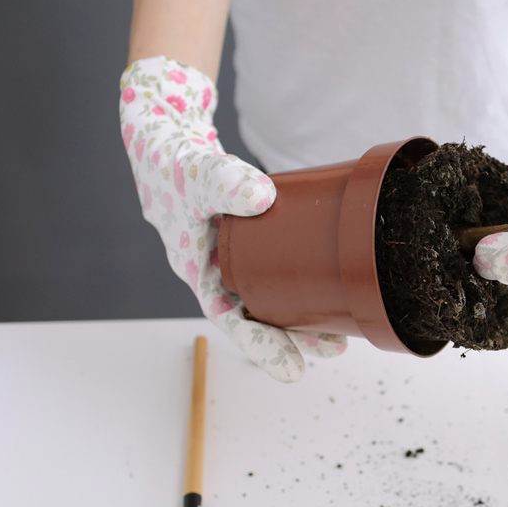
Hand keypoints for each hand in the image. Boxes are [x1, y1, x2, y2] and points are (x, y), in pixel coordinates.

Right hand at [120, 56, 345, 381]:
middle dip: (294, 336)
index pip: (230, 319)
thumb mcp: (197, 172)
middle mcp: (215, 269)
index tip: (294, 371)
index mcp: (197, 268)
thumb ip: (225, 182)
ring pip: (270, 295)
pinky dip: (301, 281)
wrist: (166, 134)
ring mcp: (232, 255)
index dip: (262, 346)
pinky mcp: (249, 237)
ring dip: (302, 314)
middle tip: (336, 348)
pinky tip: (331, 287)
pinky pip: (276, 269)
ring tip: (341, 331)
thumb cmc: (171, 159)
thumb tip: (262, 196)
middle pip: (257, 314)